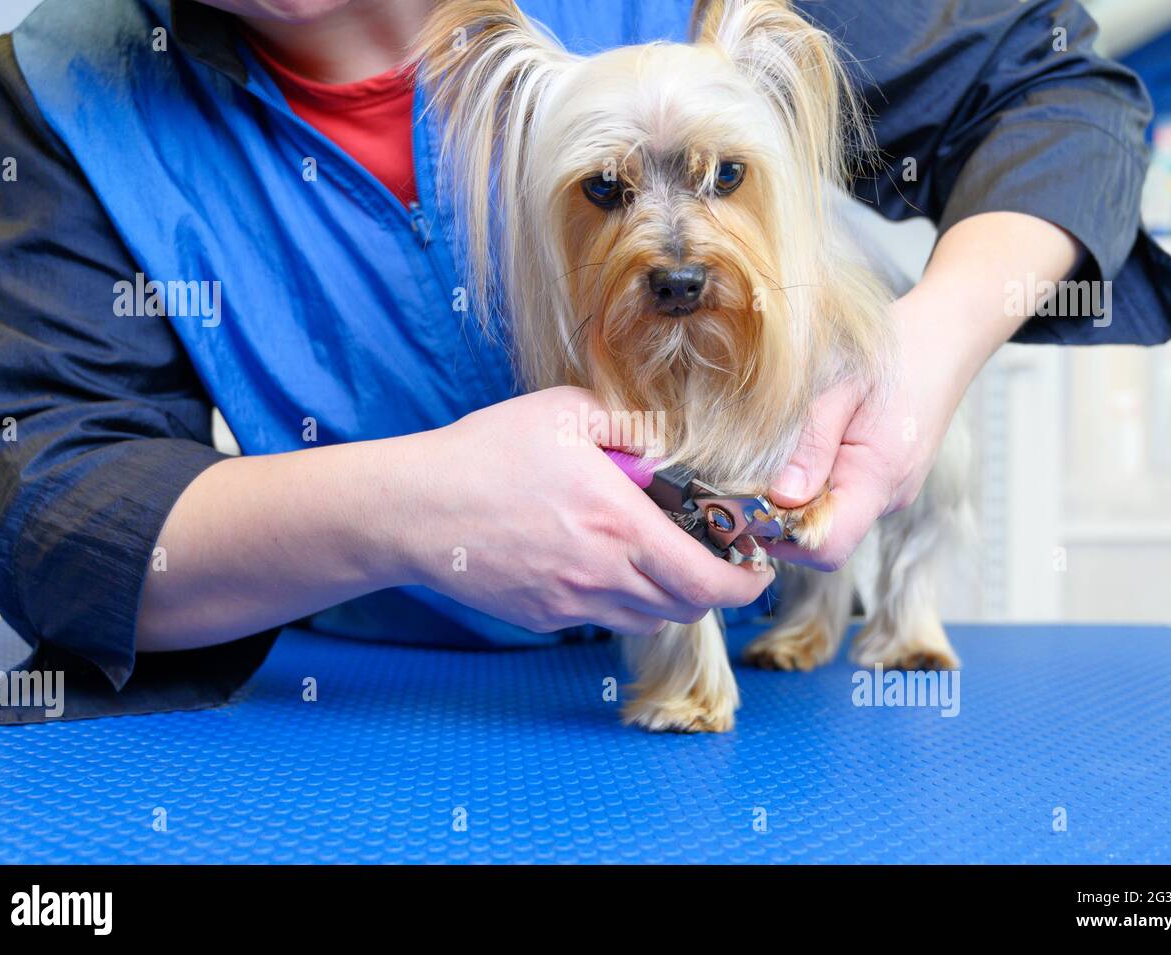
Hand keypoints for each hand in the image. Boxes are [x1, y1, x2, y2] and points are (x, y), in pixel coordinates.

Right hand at [403, 386, 773, 634]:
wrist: (415, 508)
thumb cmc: (490, 451)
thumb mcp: (569, 413)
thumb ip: (635, 425)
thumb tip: (679, 442)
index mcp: (620, 526)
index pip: (708, 582)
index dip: (744, 583)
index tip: (755, 565)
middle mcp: (602, 576)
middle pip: (685, 608)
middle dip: (711, 587)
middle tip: (712, 556)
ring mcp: (571, 604)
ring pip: (646, 619)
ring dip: (665, 595)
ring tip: (655, 557)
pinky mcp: (543, 617)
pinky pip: (600, 618)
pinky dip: (617, 598)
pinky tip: (597, 560)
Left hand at [762, 211, 1082, 570]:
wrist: (946, 336)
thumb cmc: (896, 353)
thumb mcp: (841, 388)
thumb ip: (811, 444)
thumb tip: (781, 496)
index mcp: (879, 477)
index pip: (827, 545)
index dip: (781, 535)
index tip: (748, 504)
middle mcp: (889, 496)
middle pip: (823, 539)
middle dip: (780, 519)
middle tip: (749, 477)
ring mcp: (890, 492)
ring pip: (831, 520)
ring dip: (797, 500)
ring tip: (780, 455)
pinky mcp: (885, 481)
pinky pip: (843, 499)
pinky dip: (815, 486)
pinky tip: (806, 450)